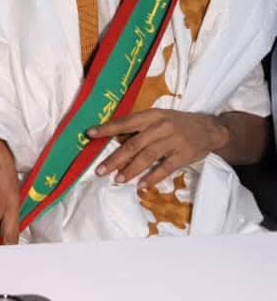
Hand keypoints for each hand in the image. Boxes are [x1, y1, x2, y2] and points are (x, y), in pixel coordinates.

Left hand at [88, 108, 229, 188]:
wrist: (210, 128)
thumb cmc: (177, 123)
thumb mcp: (158, 118)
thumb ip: (139, 127)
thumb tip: (113, 138)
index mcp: (152, 115)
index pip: (125, 122)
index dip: (107, 128)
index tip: (89, 134)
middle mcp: (161, 127)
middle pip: (134, 144)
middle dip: (115, 158)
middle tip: (100, 170)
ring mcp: (174, 141)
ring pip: (147, 157)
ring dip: (131, 170)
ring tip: (117, 179)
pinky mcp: (184, 155)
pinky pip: (165, 168)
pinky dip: (152, 177)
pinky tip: (141, 185)